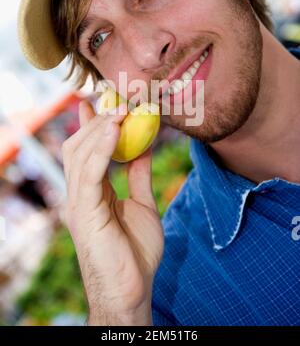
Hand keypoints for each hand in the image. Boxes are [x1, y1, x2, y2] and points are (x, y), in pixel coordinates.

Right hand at [62, 100, 163, 324]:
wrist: (132, 290)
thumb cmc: (135, 250)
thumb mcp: (142, 202)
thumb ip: (139, 175)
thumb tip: (144, 147)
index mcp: (93, 191)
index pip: (86, 149)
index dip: (91, 123)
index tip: (102, 99)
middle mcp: (81, 192)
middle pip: (80, 145)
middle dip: (96, 119)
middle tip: (116, 98)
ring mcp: (80, 202)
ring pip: (81, 154)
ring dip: (99, 127)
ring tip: (119, 107)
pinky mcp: (84, 212)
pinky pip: (90, 174)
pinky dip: (100, 149)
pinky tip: (112, 129)